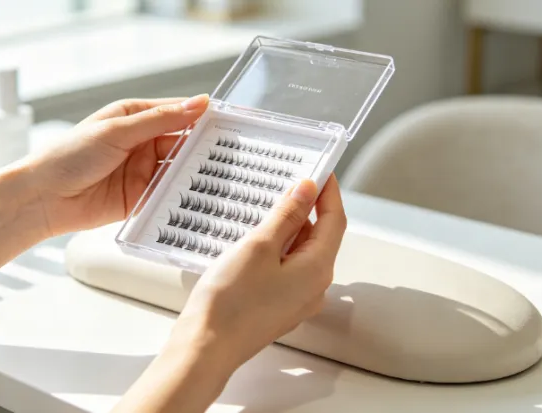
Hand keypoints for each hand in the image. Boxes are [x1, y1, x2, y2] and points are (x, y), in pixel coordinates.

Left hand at [25, 95, 209, 235]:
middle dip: (202, 147)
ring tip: (217, 175)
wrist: (43, 198)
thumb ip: (160, 120)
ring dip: (193, 172)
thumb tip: (197, 104)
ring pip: (178, 169)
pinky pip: (167, 195)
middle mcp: (140, 143)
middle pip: (181, 142)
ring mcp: (141, 171)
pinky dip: (181, 196)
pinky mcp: (140, 198)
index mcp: (133, 117)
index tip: (226, 121)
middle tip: (229, 152)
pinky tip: (196, 196)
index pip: (176, 113)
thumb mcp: (117, 130)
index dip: (201, 117)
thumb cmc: (68, 156)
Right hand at [171, 175, 346, 372]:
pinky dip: (277, 250)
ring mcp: (297, 300)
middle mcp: (314, 287)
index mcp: (317, 269)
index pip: (335, 221)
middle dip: (307, 209)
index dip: (329, 193)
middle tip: (287, 183)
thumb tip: (308, 190)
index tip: (320, 170)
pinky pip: (286, 270)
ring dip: (289, 229)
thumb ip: (287, 215)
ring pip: (301, 254)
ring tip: (266, 209)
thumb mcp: (260, 246)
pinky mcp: (278, 307)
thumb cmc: (231, 302)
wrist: (206, 347)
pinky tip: (255, 242)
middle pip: (320, 237)